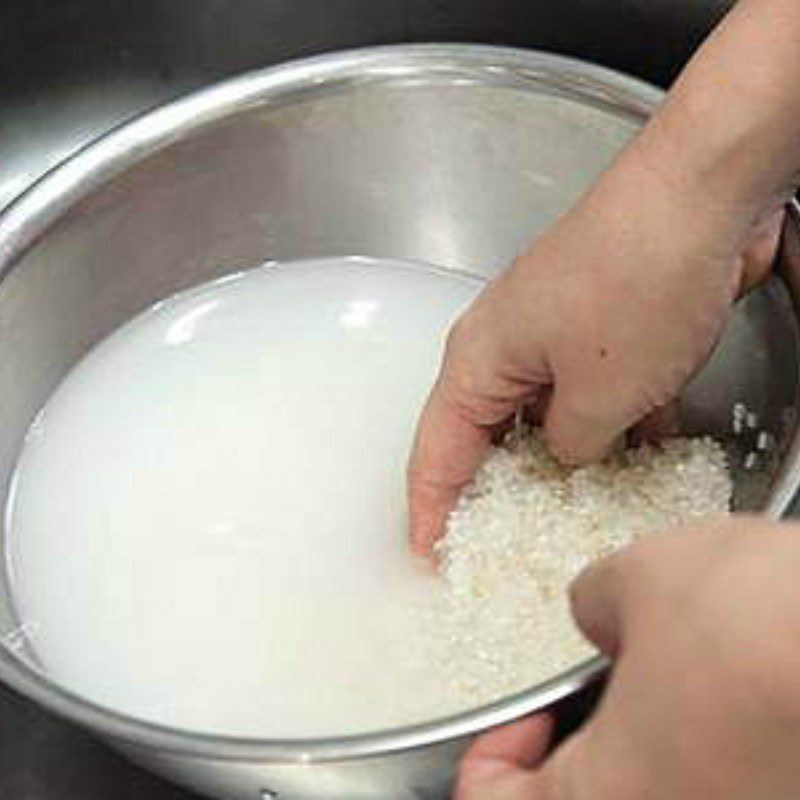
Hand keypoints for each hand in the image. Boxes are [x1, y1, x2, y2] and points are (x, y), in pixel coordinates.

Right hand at [407, 144, 781, 554]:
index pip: (436, 452)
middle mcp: (504, 345)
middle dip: (492, 490)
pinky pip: (588, 393)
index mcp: (478, 360)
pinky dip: (607, 428)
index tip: (428, 554)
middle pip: (483, 435)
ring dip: (560, 461)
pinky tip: (634, 460)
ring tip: (568, 515)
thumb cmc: (636, 280)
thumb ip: (572, 448)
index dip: (430, 510)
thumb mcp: (600, 397)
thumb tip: (569, 456)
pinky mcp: (597, 325)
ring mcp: (552, 332)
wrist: (700, 196)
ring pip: (543, 417)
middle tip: (495, 544)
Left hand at [456, 517, 799, 799]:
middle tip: (599, 696)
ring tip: (672, 688)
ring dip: (653, 755)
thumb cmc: (760, 620)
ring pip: (664, 792)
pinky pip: (726, 783)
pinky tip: (731, 700)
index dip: (491, 758)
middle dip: (581, 752)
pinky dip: (713, 757)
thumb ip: (595, 603)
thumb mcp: (642, 577)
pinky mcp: (785, 794)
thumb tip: (598, 618)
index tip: (520, 716)